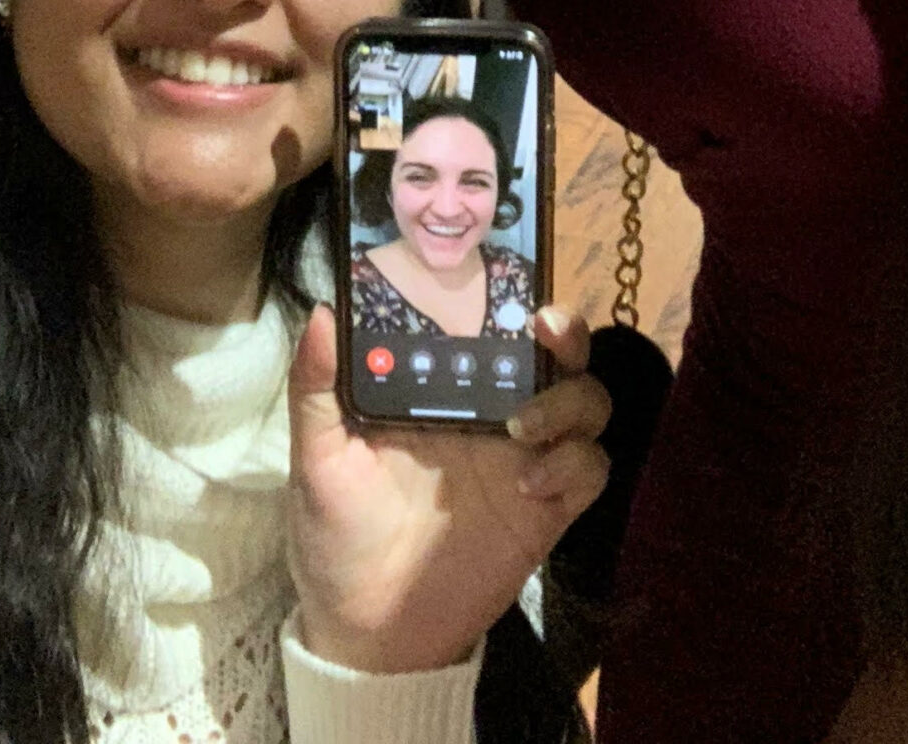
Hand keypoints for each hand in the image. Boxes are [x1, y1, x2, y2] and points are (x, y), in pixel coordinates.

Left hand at [287, 303, 609, 674]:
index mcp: (441, 387)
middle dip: (565, 330)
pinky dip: (574, 465)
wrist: (370, 633)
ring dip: (568, 399)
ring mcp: (526, 459)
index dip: (509, 293)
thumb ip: (319, 388)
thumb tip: (319, 311)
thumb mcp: (317, 460)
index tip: (507, 274)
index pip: (490, 323)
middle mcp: (493, 411)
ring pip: (586, 401)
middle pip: (557, 351)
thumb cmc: (337, 537)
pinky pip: (590, 469)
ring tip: (520, 427)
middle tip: (545, 328)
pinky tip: (531, 484)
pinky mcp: (548, 510)